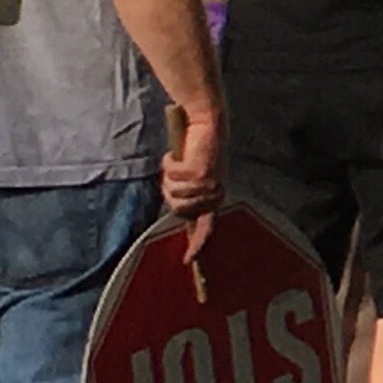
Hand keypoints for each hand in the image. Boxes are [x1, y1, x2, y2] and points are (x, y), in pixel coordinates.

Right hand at [162, 103, 224, 253]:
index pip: (206, 227)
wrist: (205, 122)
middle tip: (172, 175)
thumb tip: (177, 210)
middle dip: (168, 192)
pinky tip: (179, 154)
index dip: (196, 245)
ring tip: (179, 162)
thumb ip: (187, 194)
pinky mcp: (200, 171)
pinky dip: (169, 162)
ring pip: (173, 192)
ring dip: (169, 176)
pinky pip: (172, 175)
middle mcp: (214, 194)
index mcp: (214, 198)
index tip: (189, 260)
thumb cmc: (196, 150)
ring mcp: (208, 184)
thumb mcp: (192, 177)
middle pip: (177, 208)